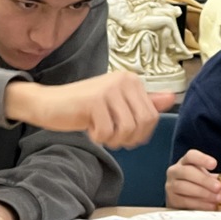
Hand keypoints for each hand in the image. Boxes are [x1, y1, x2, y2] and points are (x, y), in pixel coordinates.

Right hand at [4, 72, 174, 148]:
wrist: (49, 104)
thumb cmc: (84, 108)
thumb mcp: (117, 105)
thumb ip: (143, 102)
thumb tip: (171, 98)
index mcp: (132, 80)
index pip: (152, 116)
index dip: (140, 134)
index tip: (124, 135)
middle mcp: (123, 80)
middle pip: (143, 123)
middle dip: (129, 138)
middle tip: (112, 137)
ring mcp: (109, 89)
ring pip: (127, 129)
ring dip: (114, 139)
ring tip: (101, 133)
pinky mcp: (94, 100)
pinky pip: (108, 132)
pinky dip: (99, 138)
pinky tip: (89, 129)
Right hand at [165, 149, 220, 209]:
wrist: (182, 199)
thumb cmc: (197, 185)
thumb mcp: (204, 177)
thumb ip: (214, 178)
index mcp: (184, 162)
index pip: (191, 156)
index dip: (202, 159)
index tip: (214, 164)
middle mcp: (174, 171)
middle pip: (187, 172)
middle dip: (204, 180)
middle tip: (218, 187)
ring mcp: (170, 185)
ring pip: (184, 187)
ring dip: (202, 193)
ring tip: (216, 198)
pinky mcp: (171, 199)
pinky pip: (184, 201)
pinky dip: (199, 204)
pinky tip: (210, 206)